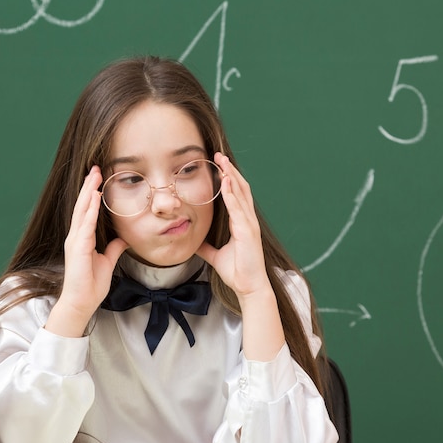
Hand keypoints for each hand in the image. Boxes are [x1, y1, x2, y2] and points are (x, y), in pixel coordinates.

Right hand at [45, 166, 127, 336]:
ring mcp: (75, 241)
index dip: (91, 193)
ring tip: (94, 176)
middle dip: (89, 186)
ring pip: (82, 211)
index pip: (87, 211)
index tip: (98, 178)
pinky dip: (90, 210)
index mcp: (82, 238)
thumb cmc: (91, 285)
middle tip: (95, 168)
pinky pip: (85, 225)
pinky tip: (94, 197)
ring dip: (88, 192)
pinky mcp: (78, 248)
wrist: (81, 302)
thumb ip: (113, 248)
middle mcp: (76, 236)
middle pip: (82, 206)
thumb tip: (123, 237)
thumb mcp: (107, 261)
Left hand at [198, 154, 283, 360]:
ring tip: (222, 162)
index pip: (235, 195)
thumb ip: (206, 247)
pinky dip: (232, 195)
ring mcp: (249, 224)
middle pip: (240, 189)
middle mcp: (247, 220)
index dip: (228, 179)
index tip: (218, 165)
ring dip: (232, 177)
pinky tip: (226, 183)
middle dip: (230, 171)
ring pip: (241, 194)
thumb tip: (193, 243)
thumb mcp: (215, 255)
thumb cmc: (237, 271)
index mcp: (240, 223)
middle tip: (219, 155)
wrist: (248, 286)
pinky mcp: (247, 232)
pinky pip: (238, 209)